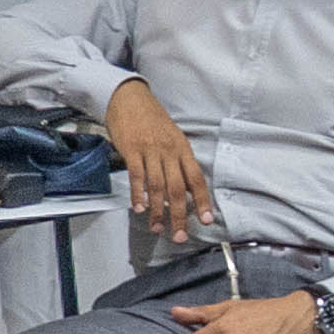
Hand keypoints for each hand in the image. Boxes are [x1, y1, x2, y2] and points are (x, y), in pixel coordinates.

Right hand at [104, 81, 215, 243]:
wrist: (128, 97)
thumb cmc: (151, 119)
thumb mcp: (171, 137)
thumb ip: (177, 162)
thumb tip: (183, 190)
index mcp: (182, 148)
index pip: (196, 179)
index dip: (202, 201)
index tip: (205, 220)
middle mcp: (169, 151)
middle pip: (178, 188)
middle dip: (180, 215)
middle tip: (179, 235)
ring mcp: (150, 150)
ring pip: (157, 186)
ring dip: (158, 210)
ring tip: (157, 228)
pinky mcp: (131, 150)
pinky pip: (137, 176)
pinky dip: (138, 194)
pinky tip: (139, 208)